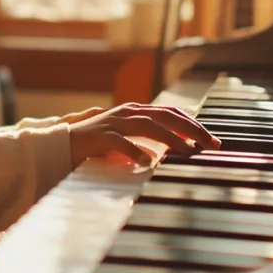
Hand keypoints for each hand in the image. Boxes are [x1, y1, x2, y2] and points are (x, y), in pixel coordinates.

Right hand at [68, 103, 220, 167]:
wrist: (61, 144)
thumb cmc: (96, 146)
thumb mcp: (126, 138)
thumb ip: (146, 139)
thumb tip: (176, 149)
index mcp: (135, 111)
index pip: (171, 112)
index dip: (193, 124)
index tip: (211, 140)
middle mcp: (127, 113)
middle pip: (166, 116)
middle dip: (192, 129)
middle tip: (211, 144)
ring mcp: (113, 123)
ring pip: (148, 126)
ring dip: (171, 139)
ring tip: (189, 152)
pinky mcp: (100, 137)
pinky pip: (121, 142)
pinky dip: (136, 150)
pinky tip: (148, 161)